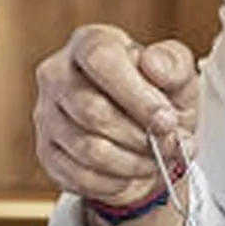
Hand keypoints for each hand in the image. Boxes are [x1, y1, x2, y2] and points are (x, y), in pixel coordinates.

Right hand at [31, 23, 198, 210]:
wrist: (144, 133)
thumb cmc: (158, 96)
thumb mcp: (178, 75)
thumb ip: (173, 65)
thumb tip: (154, 66)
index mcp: (89, 43)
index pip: (101, 60)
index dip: (136, 94)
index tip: (167, 119)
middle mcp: (57, 74)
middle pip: (93, 111)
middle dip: (139, 135)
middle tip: (168, 144)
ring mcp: (46, 114)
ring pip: (88, 149)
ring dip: (132, 162)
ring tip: (155, 159)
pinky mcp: (46, 151)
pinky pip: (79, 176)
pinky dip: (115, 182)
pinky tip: (131, 173)